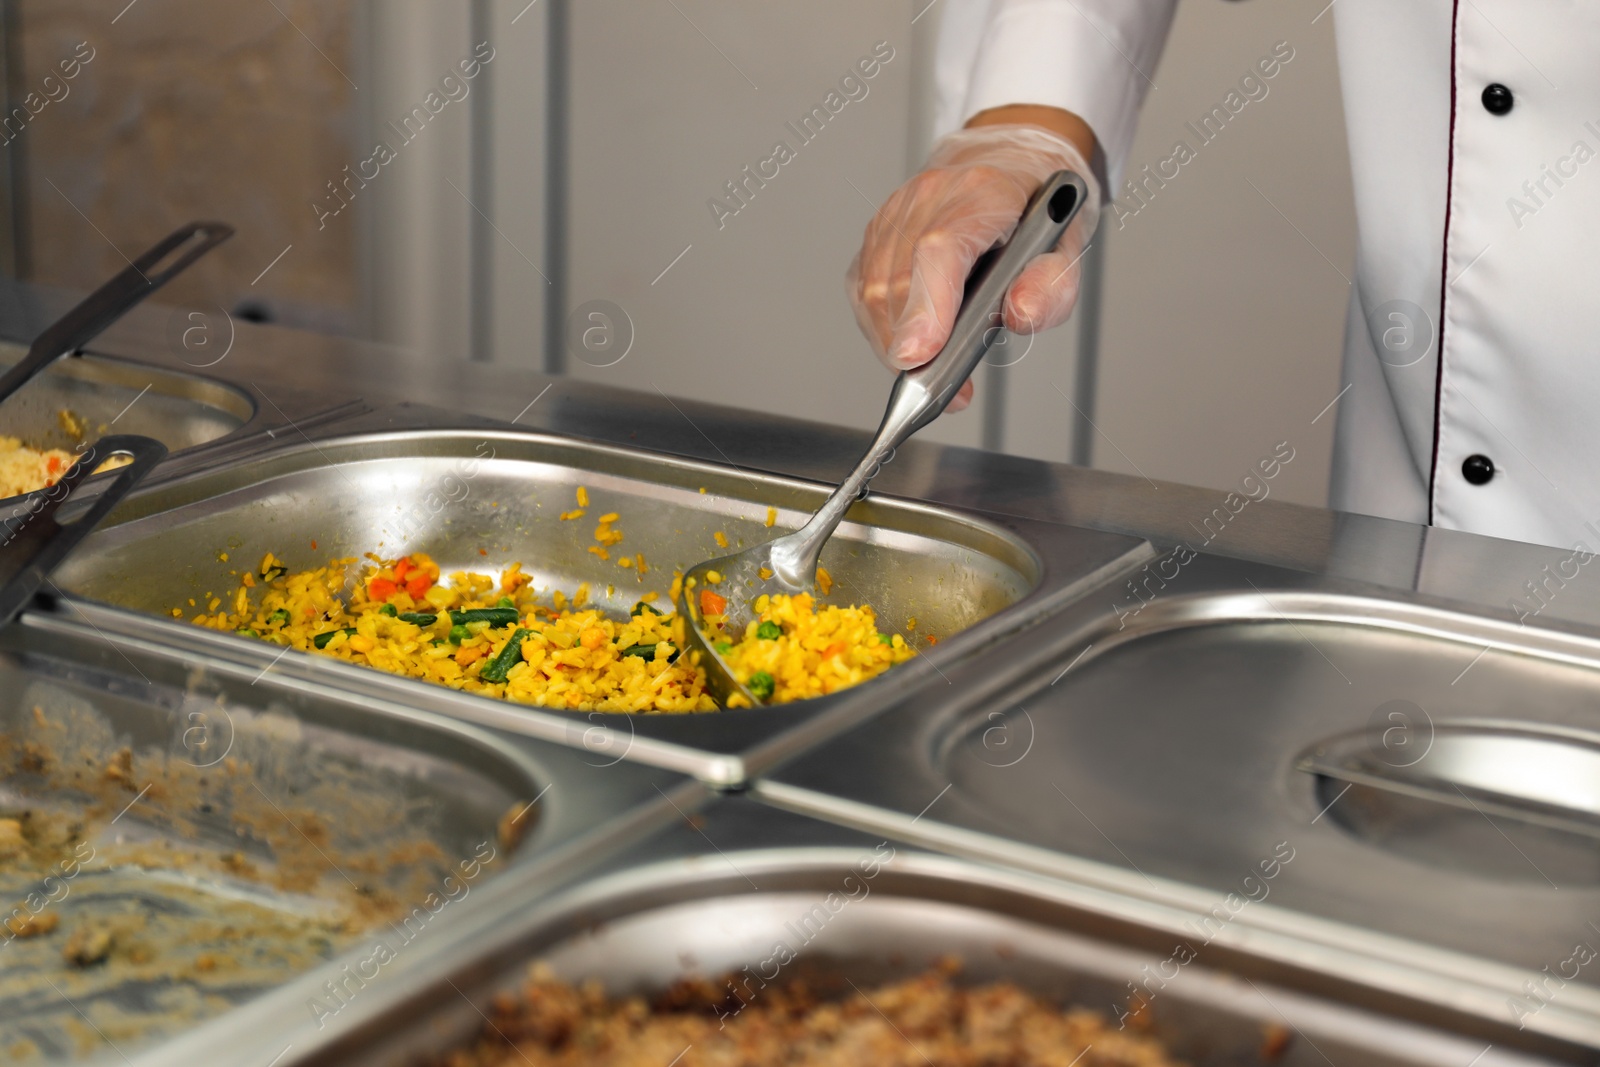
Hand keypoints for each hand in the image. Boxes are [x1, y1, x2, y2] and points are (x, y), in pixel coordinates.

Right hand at [847, 119, 1100, 410]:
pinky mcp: (875, 234)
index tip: (918, 357)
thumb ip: (1051, 288)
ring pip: (872, 292)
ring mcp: (896, 212)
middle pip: (897, 280)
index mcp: (984, 194)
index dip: (925, 307)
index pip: (940, 251)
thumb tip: (1019, 314)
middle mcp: (931, 196)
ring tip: (934, 370)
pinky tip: (913, 343)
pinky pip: (862, 292)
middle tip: (945, 388)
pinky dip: (883, 329)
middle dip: (912, 347)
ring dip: (896, 344)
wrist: (1009, 171)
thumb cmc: (1033, 218)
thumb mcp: (1067, 253)